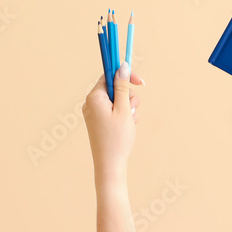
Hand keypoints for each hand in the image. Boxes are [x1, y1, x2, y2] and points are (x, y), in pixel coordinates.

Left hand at [83, 62, 143, 180]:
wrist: (110, 165)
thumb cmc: (117, 138)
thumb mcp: (123, 109)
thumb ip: (123, 86)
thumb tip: (123, 66)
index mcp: (94, 97)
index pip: (109, 76)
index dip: (125, 76)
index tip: (140, 82)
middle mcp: (91, 103)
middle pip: (115, 89)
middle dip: (128, 98)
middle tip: (131, 111)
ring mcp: (94, 113)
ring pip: (117, 100)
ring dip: (128, 109)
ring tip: (129, 123)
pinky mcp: (99, 121)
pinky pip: (114, 111)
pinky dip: (123, 116)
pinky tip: (126, 128)